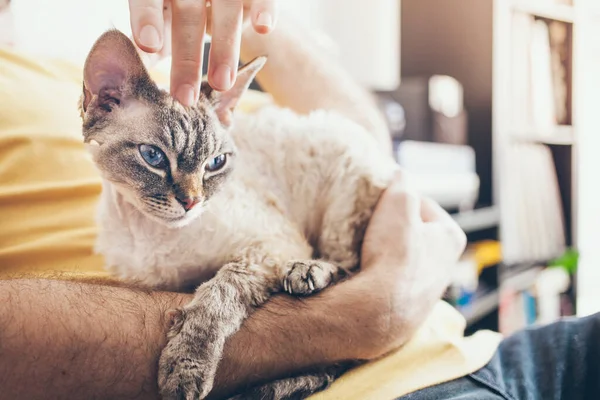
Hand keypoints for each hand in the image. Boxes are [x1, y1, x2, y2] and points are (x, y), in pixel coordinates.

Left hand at [128, 0, 277, 105]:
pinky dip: (264, 8)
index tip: (148, 45)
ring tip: (222, 83)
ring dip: (224, 46)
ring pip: (226, 7)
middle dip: (186, 54)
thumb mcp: (158, 29)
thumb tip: (122, 80)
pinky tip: (263, 28)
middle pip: (187, 12)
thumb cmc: (178, 19)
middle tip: (185, 96)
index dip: (147, 17)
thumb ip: (147, 48)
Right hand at [352, 170, 466, 357]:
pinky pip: (393, 283)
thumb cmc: (395, 252)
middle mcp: (447, 266)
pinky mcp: (409, 311)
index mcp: (452, 237)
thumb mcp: (398, 203)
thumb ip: (402, 185)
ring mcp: (428, 292)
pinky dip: (382, 276)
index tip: (382, 202)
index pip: (424, 206)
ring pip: (405, 261)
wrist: (379, 308)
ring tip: (366, 248)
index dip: (401, 200)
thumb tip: (401, 175)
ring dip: (388, 254)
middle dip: (396, 228)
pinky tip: (367, 272)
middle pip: (416, 235)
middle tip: (373, 224)